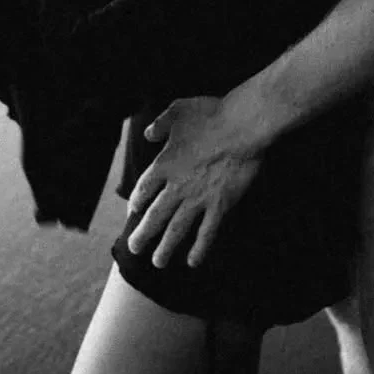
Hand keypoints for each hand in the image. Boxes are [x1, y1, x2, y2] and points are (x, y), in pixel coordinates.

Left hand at [126, 95, 262, 268]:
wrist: (240, 126)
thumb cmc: (210, 114)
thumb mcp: (177, 111)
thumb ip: (160, 124)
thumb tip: (148, 134)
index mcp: (164, 163)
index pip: (144, 189)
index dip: (137, 201)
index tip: (133, 212)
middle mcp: (177, 186)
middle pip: (155, 215)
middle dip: (143, 234)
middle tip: (134, 248)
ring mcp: (198, 198)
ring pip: (177, 229)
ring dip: (165, 247)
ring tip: (157, 262)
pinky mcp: (219, 205)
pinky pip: (206, 232)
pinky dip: (199, 249)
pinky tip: (192, 262)